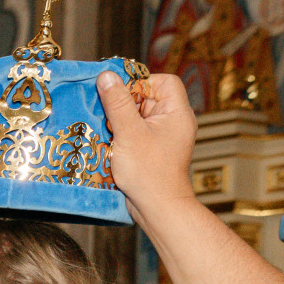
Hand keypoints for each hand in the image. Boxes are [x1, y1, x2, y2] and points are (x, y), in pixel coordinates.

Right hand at [97, 71, 198, 223]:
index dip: (141, 82)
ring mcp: (164, 138)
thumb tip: (106, 76)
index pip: (164, 81)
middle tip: (109, 114)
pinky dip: (122, 135)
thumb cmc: (148, 171)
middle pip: (149, 98)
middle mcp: (174, 122)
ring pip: (139, 117)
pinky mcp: (153, 151)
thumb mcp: (129, 133)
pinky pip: (137, 133)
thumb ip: (118, 103)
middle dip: (125, 104)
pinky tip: (111, 144)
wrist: (158, 207)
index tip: (119, 93)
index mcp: (177, 112)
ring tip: (109, 131)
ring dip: (121, 121)